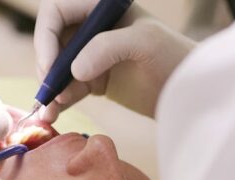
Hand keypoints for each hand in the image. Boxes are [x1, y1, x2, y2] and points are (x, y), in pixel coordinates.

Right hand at [34, 1, 195, 119]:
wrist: (189, 93)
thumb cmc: (174, 58)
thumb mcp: (144, 43)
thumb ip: (107, 48)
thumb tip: (74, 70)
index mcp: (101, 6)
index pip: (56, 10)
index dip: (45, 36)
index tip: (50, 64)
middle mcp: (92, 27)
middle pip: (51, 41)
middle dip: (47, 67)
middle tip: (51, 91)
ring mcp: (91, 54)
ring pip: (56, 68)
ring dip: (50, 89)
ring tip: (50, 110)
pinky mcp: (93, 79)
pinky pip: (66, 87)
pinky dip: (58, 101)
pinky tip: (53, 114)